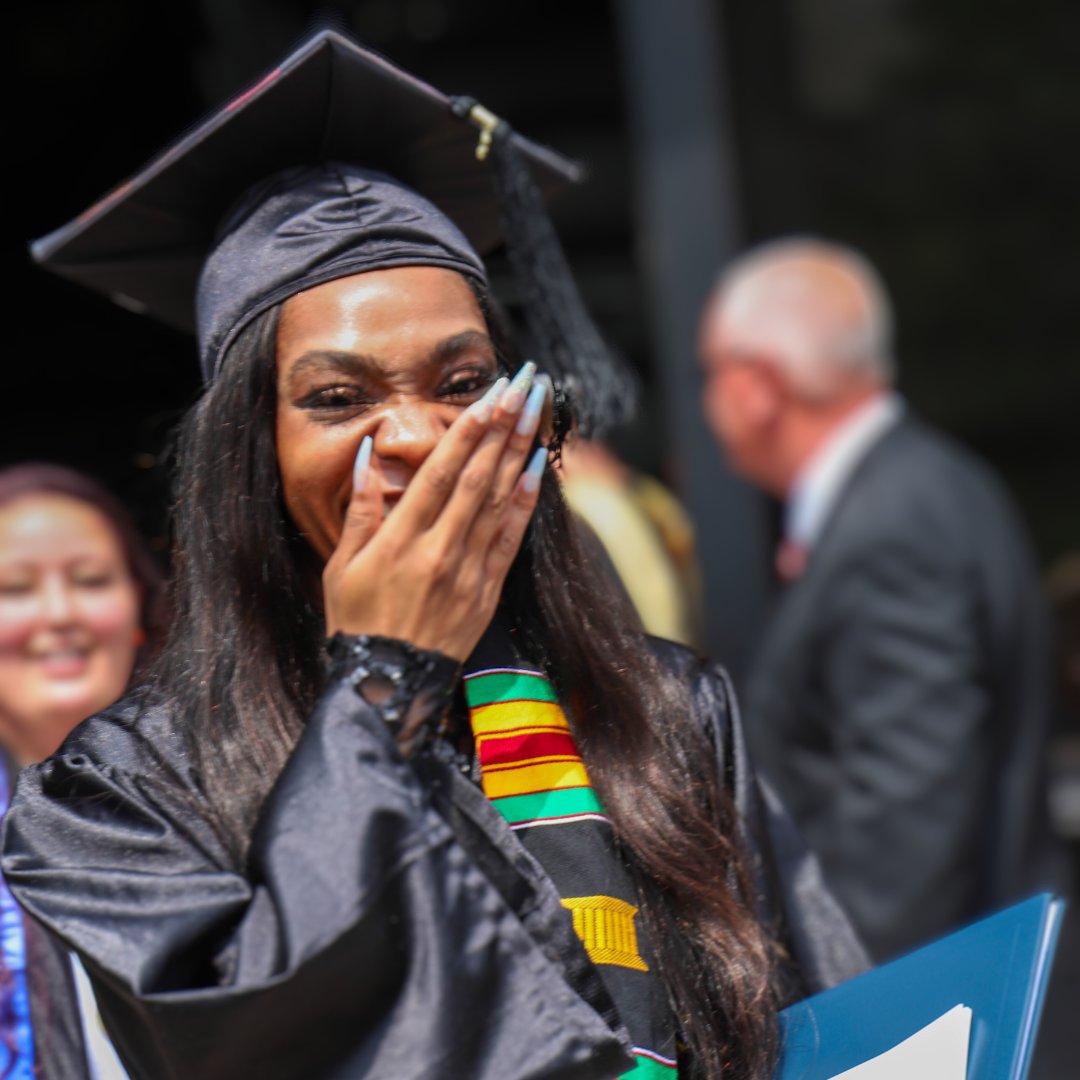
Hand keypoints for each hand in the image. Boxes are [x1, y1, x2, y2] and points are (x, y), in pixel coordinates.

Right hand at [322, 364, 548, 660]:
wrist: (389, 686)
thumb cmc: (356, 624)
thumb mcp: (341, 566)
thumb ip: (360, 509)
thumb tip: (372, 454)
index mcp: (400, 542)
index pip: (440, 472)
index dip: (469, 430)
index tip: (491, 393)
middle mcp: (439, 551)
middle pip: (477, 477)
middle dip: (504, 424)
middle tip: (526, 383)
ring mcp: (468, 572)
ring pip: (498, 500)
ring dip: (520, 450)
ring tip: (537, 410)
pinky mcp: (487, 591)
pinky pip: (511, 539)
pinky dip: (524, 502)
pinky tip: (538, 467)